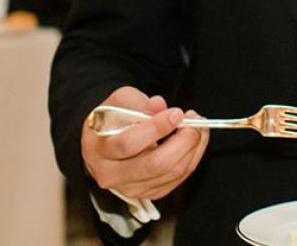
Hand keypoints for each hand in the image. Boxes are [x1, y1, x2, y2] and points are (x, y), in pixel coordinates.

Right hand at [79, 86, 208, 201]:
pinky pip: (177, 179)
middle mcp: (111, 174)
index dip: (157, 128)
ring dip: (193, 148)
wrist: (105, 143)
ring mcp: (130, 188)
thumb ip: (138, 102)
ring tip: (198, 126)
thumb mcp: (120, 101)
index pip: (129, 143)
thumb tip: (159, 105)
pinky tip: (195, 141)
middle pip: (155, 164)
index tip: (176, 113)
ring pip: (171, 173)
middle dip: (182, 141)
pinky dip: (192, 158)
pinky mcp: (148, 193)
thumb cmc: (113, 119)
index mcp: (98, 149)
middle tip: (194, 120)